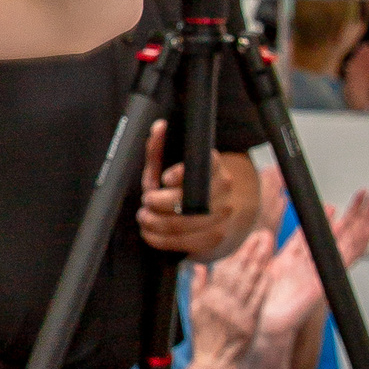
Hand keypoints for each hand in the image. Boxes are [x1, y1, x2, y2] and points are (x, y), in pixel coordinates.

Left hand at [135, 124, 257, 257]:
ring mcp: (222, 216)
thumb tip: (158, 126)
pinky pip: (182, 242)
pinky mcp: (215, 238)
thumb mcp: (168, 165)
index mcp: (215, 166)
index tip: (165, 178)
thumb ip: (159, 148)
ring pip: (181, 224)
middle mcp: (223, 189)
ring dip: (154, 222)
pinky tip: (150, 232)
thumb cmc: (183, 186)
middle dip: (157, 202)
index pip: (204, 165)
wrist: (214, 213)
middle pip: (186, 201)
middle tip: (146, 201)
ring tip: (144, 217)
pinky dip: (159, 239)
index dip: (181, 173)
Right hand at [186, 229, 273, 368]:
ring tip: (268, 248)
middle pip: (238, 273)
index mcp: (208, 299)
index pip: (223, 270)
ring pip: (249, 284)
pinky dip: (263, 287)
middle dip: (251, 252)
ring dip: (259, 264)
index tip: (246, 239)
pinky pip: (257, 301)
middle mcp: (222, 304)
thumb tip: (199, 266)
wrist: (214, 363)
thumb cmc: (204, 336)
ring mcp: (237, 314)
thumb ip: (197, 286)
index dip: (237, 253)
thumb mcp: (193, 310)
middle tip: (261, 236)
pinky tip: (269, 273)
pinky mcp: (249, 324)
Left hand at [259, 189, 368, 341]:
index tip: (337, 204)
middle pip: (342, 235)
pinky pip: (345, 259)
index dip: (333, 218)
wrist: (262, 325)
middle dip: (355, 214)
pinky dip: (357, 244)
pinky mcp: (326, 281)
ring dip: (362, 221)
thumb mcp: (262, 265)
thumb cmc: (261, 301)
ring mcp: (323, 273)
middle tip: (366, 195)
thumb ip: (265, 248)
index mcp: (300, 261)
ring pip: (349, 242)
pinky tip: (366, 230)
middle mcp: (314, 265)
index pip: (322, 234)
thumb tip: (263, 232)